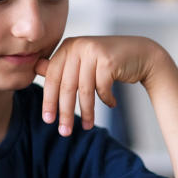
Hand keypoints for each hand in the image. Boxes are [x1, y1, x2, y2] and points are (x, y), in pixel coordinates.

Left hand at [35, 35, 164, 135]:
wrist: (142, 54)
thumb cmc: (109, 61)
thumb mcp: (82, 62)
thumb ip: (61, 66)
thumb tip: (36, 69)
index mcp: (67, 47)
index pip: (52, 78)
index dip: (49, 101)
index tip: (48, 120)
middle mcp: (78, 46)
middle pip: (66, 86)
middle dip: (65, 112)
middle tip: (65, 131)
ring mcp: (93, 51)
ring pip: (84, 90)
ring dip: (86, 111)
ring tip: (87, 126)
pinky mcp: (108, 60)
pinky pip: (102, 88)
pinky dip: (106, 99)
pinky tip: (111, 103)